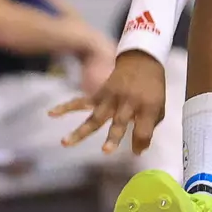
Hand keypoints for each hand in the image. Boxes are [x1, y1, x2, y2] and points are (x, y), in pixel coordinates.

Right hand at [49, 50, 165, 154]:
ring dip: (80, 131)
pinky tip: (52, 113)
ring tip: (65, 143)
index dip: (141, 143)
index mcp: (148, 106)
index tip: (137, 152)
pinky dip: (65, 107)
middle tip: (105, 151)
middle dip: (113, 137)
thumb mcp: (160, 105)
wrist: (141, 59)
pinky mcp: (100, 94)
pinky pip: (81, 102)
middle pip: (119, 123)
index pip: (144, 129)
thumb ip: (150, 126)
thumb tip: (138, 148)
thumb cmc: (152, 87)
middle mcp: (128, 103)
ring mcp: (111, 98)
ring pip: (95, 117)